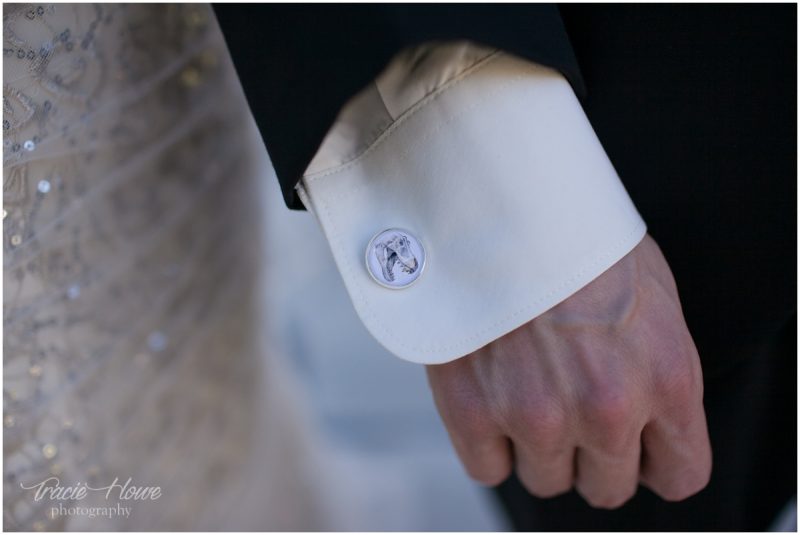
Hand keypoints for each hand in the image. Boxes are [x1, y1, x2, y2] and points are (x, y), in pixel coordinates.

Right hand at [425, 234, 711, 508]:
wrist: (504, 197)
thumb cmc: (579, 237)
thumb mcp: (654, 298)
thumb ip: (660, 373)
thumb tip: (649, 421)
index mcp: (667, 380)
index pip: (679, 475)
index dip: (655, 460)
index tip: (635, 445)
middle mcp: (607, 410)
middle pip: (607, 487)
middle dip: (593, 454)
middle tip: (570, 403)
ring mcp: (537, 416)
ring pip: (547, 479)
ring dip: (538, 445)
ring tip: (525, 386)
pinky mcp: (473, 411)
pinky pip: (487, 468)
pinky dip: (487, 442)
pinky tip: (488, 395)